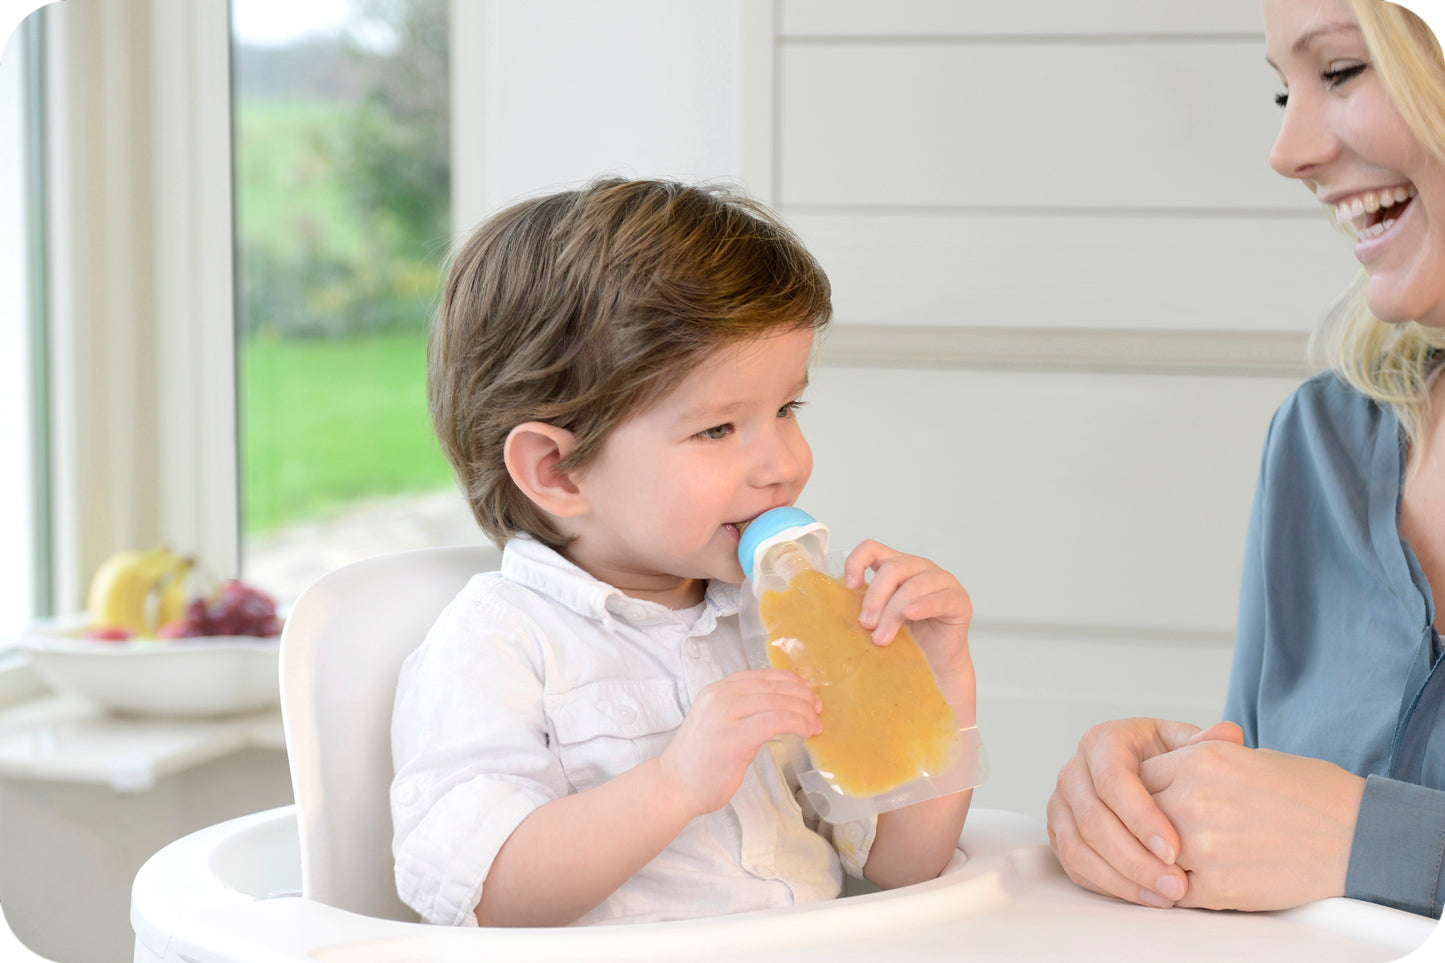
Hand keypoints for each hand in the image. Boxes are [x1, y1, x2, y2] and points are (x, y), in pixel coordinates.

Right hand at [658, 668, 820, 816]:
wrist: (675, 785)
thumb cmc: (698, 760)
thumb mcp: (716, 721)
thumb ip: (740, 709)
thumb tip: (779, 706)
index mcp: (717, 690)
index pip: (761, 675)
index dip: (789, 681)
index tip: (806, 690)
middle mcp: (720, 697)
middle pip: (772, 687)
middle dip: (802, 696)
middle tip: (817, 708)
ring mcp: (725, 716)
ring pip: (777, 702)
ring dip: (803, 712)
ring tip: (815, 724)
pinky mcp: (734, 738)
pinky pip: (774, 721)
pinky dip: (795, 723)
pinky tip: (805, 731)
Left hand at [842, 540, 973, 708]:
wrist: (935, 667)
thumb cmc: (905, 641)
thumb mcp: (878, 618)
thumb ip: (863, 605)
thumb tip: (827, 606)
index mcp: (897, 566)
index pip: (872, 547)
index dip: (857, 562)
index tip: (849, 587)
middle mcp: (920, 568)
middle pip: (892, 568)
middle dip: (874, 597)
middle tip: (865, 625)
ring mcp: (942, 581)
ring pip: (912, 585)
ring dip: (893, 612)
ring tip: (882, 638)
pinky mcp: (959, 600)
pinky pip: (940, 598)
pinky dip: (923, 606)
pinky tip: (911, 615)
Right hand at [1047, 717, 1242, 907]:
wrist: (1146, 777)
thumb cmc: (1168, 761)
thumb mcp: (1188, 745)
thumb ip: (1207, 743)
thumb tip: (1228, 733)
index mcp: (1102, 742)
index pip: (1112, 780)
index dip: (1141, 817)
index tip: (1175, 849)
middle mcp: (1073, 771)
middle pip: (1092, 819)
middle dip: (1134, 858)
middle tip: (1175, 883)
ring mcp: (1060, 804)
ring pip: (1078, 847)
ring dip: (1122, 878)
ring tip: (1165, 896)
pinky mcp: (1058, 833)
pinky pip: (1074, 866)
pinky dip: (1108, 886)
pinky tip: (1145, 896)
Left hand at [1141, 742, 1364, 909]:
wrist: (1357, 835)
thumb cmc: (1307, 792)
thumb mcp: (1242, 756)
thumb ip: (1193, 763)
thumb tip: (1155, 774)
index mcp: (1199, 760)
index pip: (1137, 777)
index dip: (1141, 794)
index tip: (1148, 804)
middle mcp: (1193, 799)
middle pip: (1136, 817)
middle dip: (1143, 829)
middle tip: (1153, 836)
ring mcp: (1203, 845)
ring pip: (1150, 857)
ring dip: (1157, 862)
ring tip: (1172, 863)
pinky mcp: (1218, 886)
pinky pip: (1175, 892)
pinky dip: (1179, 890)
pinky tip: (1195, 883)